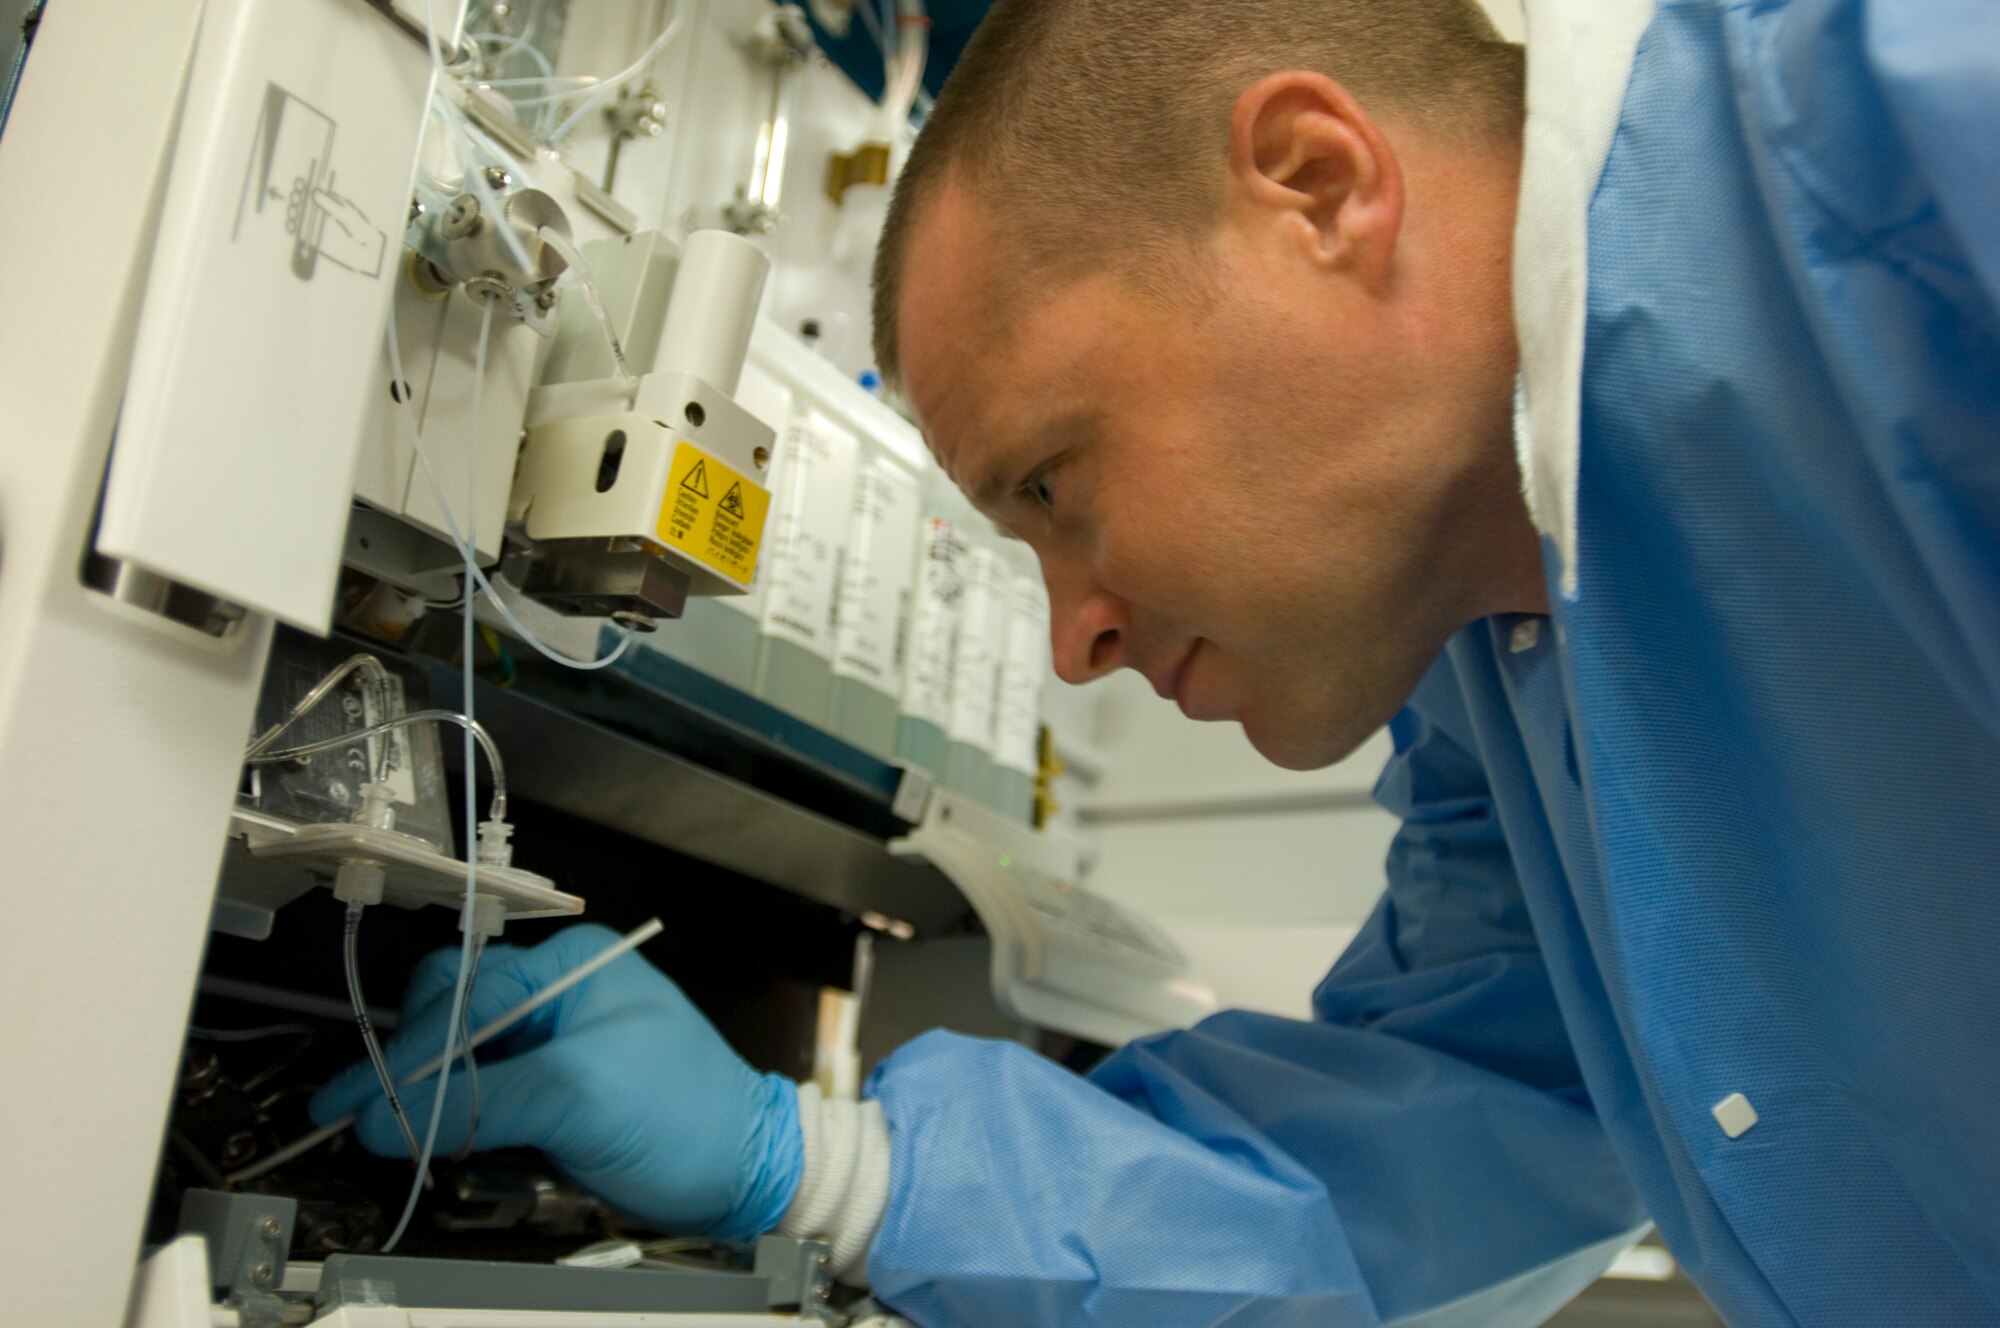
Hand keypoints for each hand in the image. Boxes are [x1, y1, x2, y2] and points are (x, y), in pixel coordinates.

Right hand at [310, 924, 801, 1239]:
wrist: (748, 1170)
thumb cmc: (692, 1115)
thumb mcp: (579, 1097)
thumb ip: (477, 1103)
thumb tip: (386, 1115)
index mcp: (570, 967)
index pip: (459, 994)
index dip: (404, 1052)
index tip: (356, 1103)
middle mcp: (559, 994)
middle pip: (450, 1018)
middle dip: (409, 1068)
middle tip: (365, 1118)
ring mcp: (558, 1044)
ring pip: (462, 1061)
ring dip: (429, 1098)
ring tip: (396, 1136)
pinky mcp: (558, 1091)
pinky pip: (485, 1096)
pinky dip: (456, 1120)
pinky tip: (438, 1143)